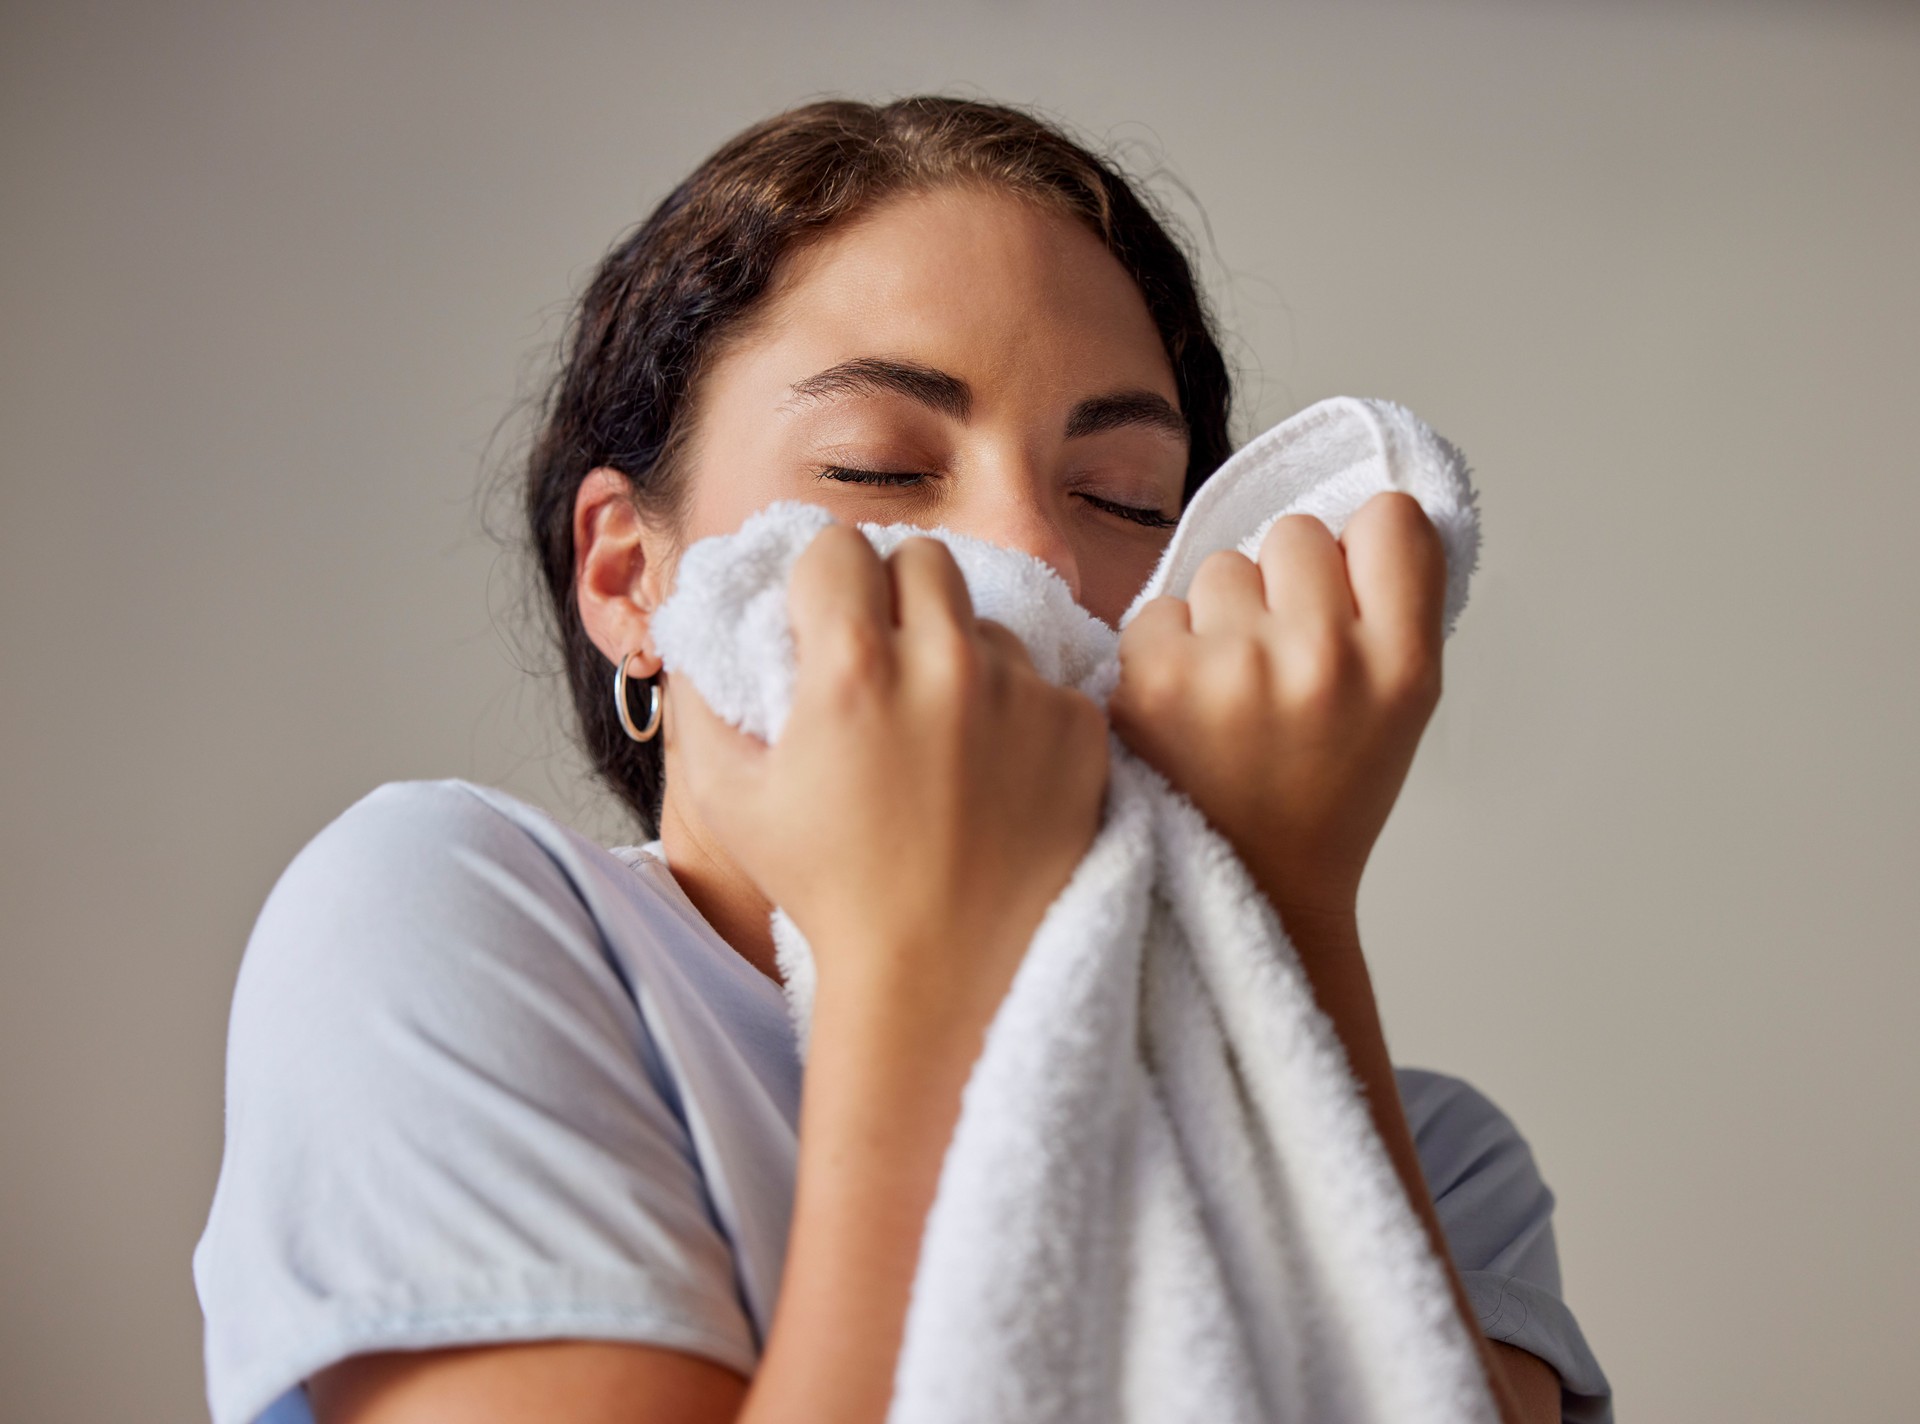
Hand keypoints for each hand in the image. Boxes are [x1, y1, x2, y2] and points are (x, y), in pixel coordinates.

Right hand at [668, 524, 1109, 1029]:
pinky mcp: (1081, 730)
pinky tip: (996, 771)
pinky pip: (1047, 680)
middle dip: (898, 596)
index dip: (825, 580)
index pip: (840, 547)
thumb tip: (699, 638)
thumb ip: (701, 706)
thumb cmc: (828, 893)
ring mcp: (1023, 696)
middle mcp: (945, 667)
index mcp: (852, 671)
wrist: (944, 977)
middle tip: (887, 660)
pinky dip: (1022, 712)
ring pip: (990, 621)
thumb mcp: (730, 803)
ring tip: (944, 732)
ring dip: (964, 655)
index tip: (826, 620)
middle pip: (924, 559)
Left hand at [1109, 491, 1446, 930]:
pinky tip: (1186, 709)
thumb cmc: (1322, 797)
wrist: (1256, 892)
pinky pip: (1159, 608)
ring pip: (1223, 565)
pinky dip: (1165, 649)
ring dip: (1222, 614)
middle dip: (1285, 583)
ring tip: (1232, 693)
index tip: (1351, 592)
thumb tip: (1363, 512)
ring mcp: (1236, 667)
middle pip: (1297, 533)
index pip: (1392, 520)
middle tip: (1282, 663)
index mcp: (1402, 667)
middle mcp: (1325, 660)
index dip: (1364, 548)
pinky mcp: (1154, 679)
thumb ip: (1392, 609)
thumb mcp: (1399, 708)